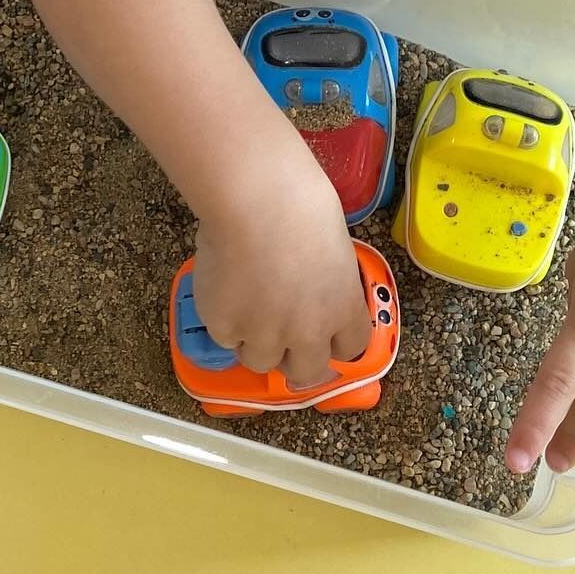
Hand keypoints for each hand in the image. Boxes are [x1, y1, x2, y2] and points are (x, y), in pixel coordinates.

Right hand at [191, 152, 371, 388]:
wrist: (257, 200)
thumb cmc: (300, 205)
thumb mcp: (334, 249)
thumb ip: (326, 282)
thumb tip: (309, 287)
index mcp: (344, 309)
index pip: (350, 349)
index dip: (333, 342)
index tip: (321, 332)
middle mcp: (309, 333)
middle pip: (306, 373)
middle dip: (293, 357)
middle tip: (278, 333)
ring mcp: (265, 335)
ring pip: (259, 361)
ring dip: (254, 340)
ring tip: (245, 300)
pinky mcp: (226, 328)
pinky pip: (225, 336)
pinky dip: (224, 317)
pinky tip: (225, 283)